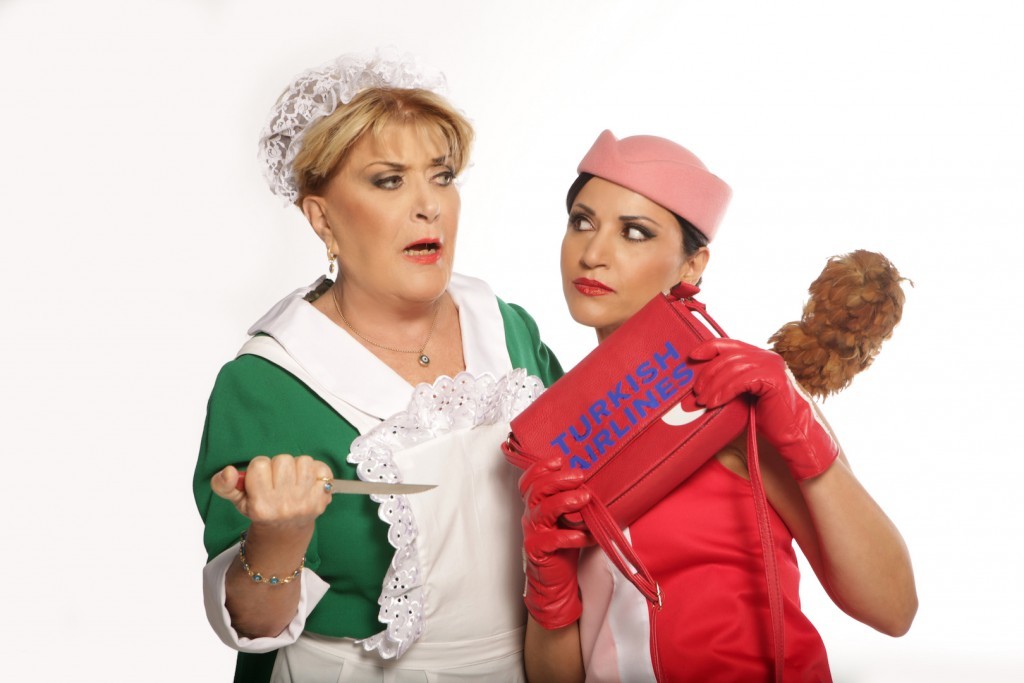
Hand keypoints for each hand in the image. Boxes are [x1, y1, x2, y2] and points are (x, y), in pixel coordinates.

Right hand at [211, 454, 333, 526]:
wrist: (285, 531)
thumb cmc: (261, 511)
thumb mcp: (238, 501)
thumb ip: (224, 485)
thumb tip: (228, 471)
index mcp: (261, 505)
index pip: (259, 464)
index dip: (259, 467)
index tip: (261, 479)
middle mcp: (284, 505)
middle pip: (283, 460)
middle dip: (279, 466)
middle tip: (278, 479)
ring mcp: (305, 503)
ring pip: (303, 461)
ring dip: (298, 467)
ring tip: (292, 479)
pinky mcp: (322, 500)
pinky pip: (323, 470)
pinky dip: (317, 471)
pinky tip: (308, 482)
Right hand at [520, 457, 591, 629]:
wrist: (555, 583)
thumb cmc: (563, 549)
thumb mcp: (569, 520)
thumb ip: (573, 502)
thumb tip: (593, 482)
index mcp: (536, 506)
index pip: (530, 481)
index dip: (541, 468)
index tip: (560, 459)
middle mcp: (531, 516)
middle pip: (536, 490)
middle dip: (558, 479)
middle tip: (580, 476)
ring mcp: (533, 533)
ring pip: (542, 510)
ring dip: (564, 501)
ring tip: (585, 498)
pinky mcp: (538, 551)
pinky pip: (552, 539)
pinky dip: (571, 536)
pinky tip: (586, 537)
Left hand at [690, 338, 838, 480]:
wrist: (794, 434)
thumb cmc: (768, 418)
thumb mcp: (744, 394)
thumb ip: (730, 381)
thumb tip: (700, 381)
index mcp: (760, 356)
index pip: (729, 344)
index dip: (708, 347)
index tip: (691, 357)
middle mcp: (767, 356)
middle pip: (727, 356)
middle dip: (708, 374)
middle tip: (696, 393)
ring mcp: (771, 365)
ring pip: (732, 367)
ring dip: (714, 386)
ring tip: (703, 402)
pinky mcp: (773, 378)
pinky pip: (741, 380)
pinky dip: (725, 391)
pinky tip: (715, 403)